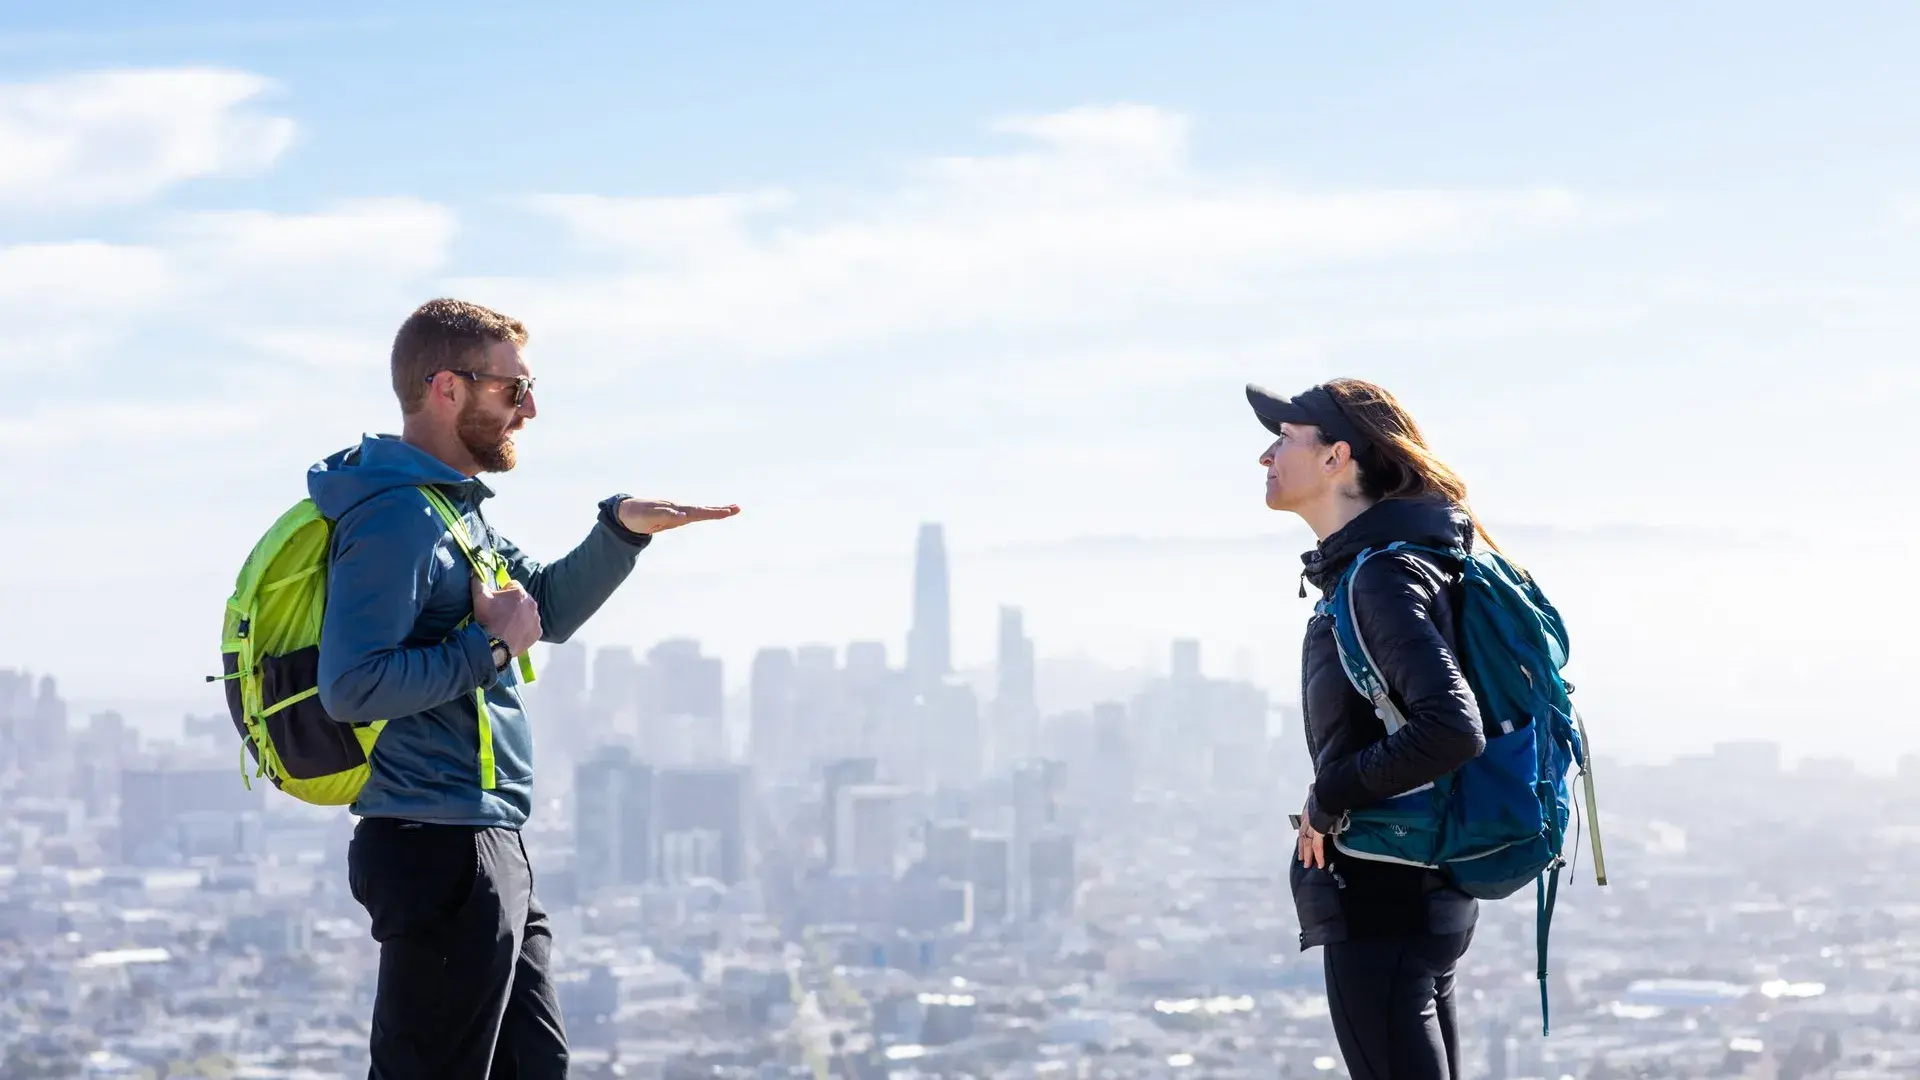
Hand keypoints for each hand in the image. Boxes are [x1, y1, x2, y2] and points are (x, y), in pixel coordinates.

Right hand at [471, 577, 541, 655]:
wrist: (493, 645)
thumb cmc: (487, 619)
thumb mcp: (479, 597)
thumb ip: (478, 581)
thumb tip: (474, 571)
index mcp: (520, 593)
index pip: (513, 586)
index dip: (504, 592)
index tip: (497, 601)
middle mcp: (532, 604)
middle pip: (522, 599)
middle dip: (513, 604)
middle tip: (501, 614)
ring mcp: (536, 619)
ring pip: (528, 613)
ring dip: (520, 616)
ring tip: (507, 624)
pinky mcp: (537, 632)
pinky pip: (532, 627)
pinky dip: (525, 629)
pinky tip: (514, 633)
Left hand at [617, 498, 740, 534]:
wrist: (625, 513)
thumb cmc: (636, 514)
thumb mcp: (648, 516)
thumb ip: (665, 515)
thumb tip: (684, 516)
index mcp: (675, 509)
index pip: (697, 512)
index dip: (711, 512)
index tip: (726, 512)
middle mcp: (679, 509)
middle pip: (702, 510)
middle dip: (720, 510)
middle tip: (738, 509)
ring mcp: (678, 512)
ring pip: (701, 511)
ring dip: (717, 511)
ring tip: (733, 510)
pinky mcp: (676, 517)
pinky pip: (694, 515)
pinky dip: (707, 513)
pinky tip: (714, 513)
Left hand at [1297, 798, 1327, 869]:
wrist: (1327, 793)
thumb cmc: (1327, 792)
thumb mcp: (1319, 794)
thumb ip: (1319, 796)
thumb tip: (1320, 791)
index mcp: (1308, 812)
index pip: (1304, 827)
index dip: (1303, 835)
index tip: (1303, 843)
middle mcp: (1307, 820)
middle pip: (1303, 837)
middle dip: (1302, 848)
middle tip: (1302, 859)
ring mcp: (1311, 826)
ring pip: (1307, 843)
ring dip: (1308, 855)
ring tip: (1308, 864)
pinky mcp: (1317, 831)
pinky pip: (1317, 846)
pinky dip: (1318, 855)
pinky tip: (1320, 863)